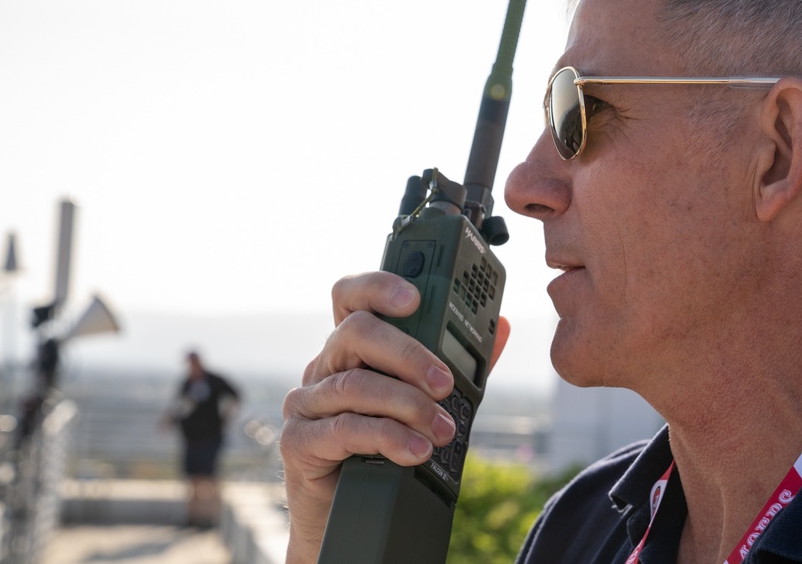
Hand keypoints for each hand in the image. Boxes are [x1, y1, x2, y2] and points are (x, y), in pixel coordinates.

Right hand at [280, 271, 509, 563]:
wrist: (344, 515)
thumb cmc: (387, 449)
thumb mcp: (430, 400)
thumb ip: (461, 365)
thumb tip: (502, 328)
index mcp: (353, 349)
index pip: (352, 298)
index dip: (379, 287)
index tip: (415, 298)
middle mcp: (324, 367)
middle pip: (354, 332)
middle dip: (407, 354)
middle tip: (444, 382)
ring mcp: (307, 403)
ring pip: (354, 385)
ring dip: (406, 406)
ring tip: (442, 430)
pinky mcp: (299, 441)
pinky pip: (343, 430)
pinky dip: (386, 439)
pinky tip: (414, 452)